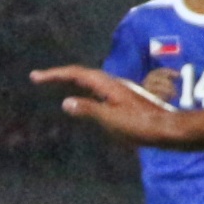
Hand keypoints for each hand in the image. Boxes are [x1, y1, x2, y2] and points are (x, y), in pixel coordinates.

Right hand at [35, 64, 180, 143]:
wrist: (168, 129)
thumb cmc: (140, 126)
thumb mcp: (111, 120)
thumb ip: (89, 110)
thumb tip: (66, 102)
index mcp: (108, 86)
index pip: (76, 74)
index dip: (55, 74)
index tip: (35, 76)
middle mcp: (113, 84)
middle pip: (82, 74)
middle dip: (60, 75)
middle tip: (39, 78)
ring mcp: (119, 91)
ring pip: (90, 80)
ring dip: (71, 79)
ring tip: (55, 82)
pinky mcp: (124, 99)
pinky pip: (97, 89)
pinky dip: (83, 89)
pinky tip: (84, 98)